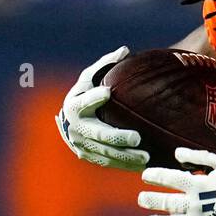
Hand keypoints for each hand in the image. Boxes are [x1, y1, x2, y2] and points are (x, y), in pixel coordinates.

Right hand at [55, 46, 147, 169]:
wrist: (68, 123)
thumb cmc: (84, 94)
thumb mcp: (89, 78)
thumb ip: (104, 65)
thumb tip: (125, 50)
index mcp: (75, 105)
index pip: (84, 101)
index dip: (93, 97)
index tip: (107, 93)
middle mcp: (77, 127)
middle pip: (98, 133)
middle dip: (118, 136)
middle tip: (137, 138)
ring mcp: (82, 145)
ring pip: (106, 152)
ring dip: (126, 156)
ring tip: (146, 157)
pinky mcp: (89, 157)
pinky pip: (109, 163)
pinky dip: (125, 165)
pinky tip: (142, 166)